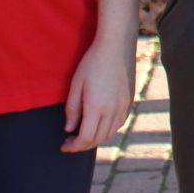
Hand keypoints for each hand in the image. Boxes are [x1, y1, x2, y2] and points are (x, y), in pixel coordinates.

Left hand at [63, 33, 135, 152]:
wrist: (116, 46)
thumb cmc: (92, 62)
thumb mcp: (76, 84)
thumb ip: (72, 109)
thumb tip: (69, 129)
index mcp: (97, 107)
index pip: (86, 138)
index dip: (74, 146)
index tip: (64, 146)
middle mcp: (113, 110)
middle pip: (98, 139)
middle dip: (83, 145)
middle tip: (71, 141)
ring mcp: (123, 106)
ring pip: (110, 134)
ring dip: (96, 139)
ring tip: (84, 133)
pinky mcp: (129, 101)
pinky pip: (119, 123)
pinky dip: (108, 129)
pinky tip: (99, 123)